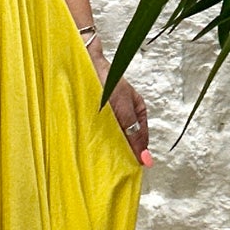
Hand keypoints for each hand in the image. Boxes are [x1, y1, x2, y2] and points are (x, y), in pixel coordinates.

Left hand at [87, 47, 152, 166]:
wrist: (83, 63)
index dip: (136, 151)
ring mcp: (108, 111)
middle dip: (120, 148)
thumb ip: (133, 135)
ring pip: (110, 134)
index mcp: (137, 107)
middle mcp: (123, 110)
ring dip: (106, 143)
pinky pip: (96, 128)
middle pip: (125, 136)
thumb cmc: (106, 79)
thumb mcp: (124, 111)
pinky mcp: (93, 112)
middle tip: (115, 163)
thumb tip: (146, 160)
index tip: (131, 166)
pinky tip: (90, 143)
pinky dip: (94, 136)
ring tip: (101, 154)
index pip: (140, 137)